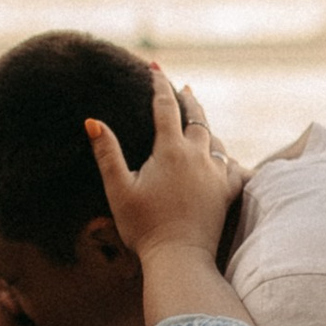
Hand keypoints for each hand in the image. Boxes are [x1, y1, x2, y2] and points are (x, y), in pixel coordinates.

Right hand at [88, 70, 238, 262]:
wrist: (179, 258)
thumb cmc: (144, 226)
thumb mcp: (118, 189)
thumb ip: (107, 153)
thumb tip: (93, 122)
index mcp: (170, 150)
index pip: (165, 106)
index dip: (159, 84)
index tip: (155, 67)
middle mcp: (198, 155)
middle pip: (196, 118)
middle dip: (187, 100)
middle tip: (183, 88)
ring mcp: (216, 174)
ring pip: (215, 140)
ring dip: (206, 127)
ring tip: (199, 121)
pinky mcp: (227, 193)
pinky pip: (232, 167)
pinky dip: (226, 157)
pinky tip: (224, 157)